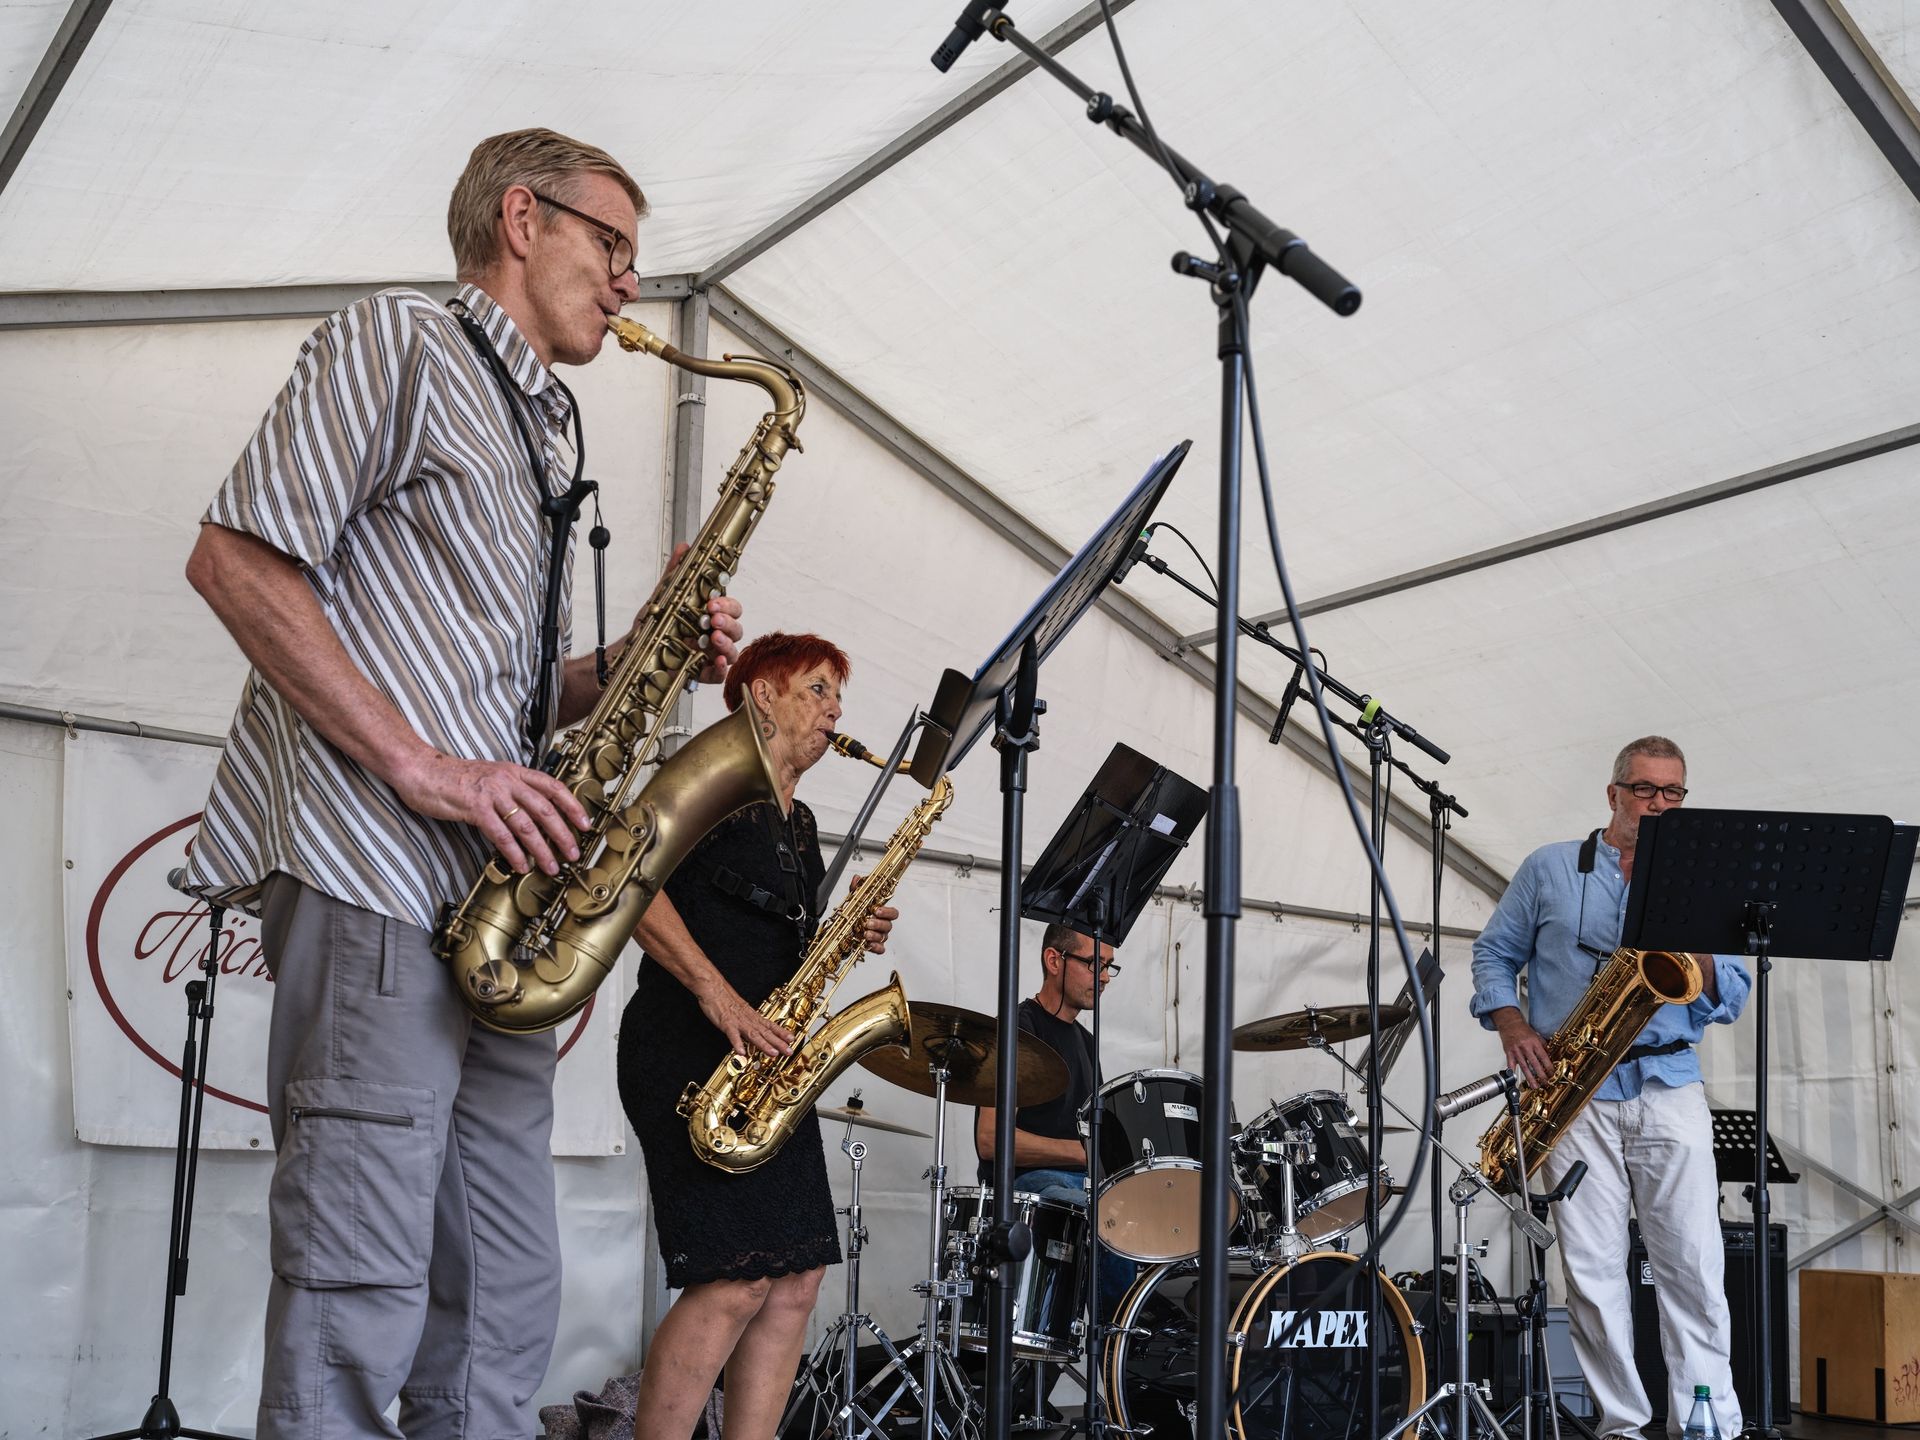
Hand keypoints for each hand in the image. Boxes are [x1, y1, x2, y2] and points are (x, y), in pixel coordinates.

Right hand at [392, 750, 586, 875]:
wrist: (420, 770)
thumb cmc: (453, 778)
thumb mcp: (490, 777)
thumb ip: (511, 790)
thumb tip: (531, 813)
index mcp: (514, 771)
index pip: (552, 787)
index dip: (572, 806)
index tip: (585, 824)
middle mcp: (507, 780)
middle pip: (545, 808)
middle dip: (563, 833)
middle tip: (573, 852)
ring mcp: (492, 793)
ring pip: (526, 824)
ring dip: (542, 848)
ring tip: (551, 865)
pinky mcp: (475, 807)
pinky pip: (501, 834)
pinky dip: (514, 852)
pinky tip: (521, 864)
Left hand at [641, 542, 745, 685]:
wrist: (635, 651)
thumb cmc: (654, 626)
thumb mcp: (664, 596)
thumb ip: (676, 573)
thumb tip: (684, 548)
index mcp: (709, 616)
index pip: (731, 608)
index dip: (727, 605)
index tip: (712, 602)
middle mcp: (714, 634)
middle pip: (736, 628)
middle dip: (728, 622)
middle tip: (713, 619)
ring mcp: (710, 654)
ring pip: (733, 650)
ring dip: (727, 643)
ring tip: (714, 638)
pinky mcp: (702, 673)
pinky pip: (720, 674)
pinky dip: (721, 668)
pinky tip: (718, 661)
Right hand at [698, 984, 793, 1058]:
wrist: (714, 988)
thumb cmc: (726, 1000)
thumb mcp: (741, 1011)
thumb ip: (749, 1021)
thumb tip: (756, 1030)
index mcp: (752, 1016)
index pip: (770, 1025)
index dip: (781, 1033)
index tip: (792, 1039)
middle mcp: (748, 1019)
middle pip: (765, 1032)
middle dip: (778, 1043)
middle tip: (789, 1051)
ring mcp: (738, 1022)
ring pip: (753, 1034)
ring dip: (763, 1044)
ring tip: (773, 1053)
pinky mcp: (726, 1023)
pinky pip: (732, 1034)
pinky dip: (737, 1043)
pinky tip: (741, 1052)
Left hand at [848, 875, 896, 953]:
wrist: (842, 932)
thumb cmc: (853, 916)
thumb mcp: (853, 902)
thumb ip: (856, 891)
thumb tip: (857, 878)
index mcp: (880, 914)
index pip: (893, 913)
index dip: (887, 912)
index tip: (877, 910)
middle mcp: (882, 925)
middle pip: (889, 925)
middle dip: (879, 924)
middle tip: (868, 922)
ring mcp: (879, 936)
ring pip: (884, 937)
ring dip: (875, 935)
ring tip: (865, 934)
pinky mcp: (873, 946)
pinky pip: (881, 949)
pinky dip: (876, 947)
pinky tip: (868, 945)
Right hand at [1497, 1016, 1553, 1087]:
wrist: (1510, 1023)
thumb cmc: (1523, 1030)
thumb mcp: (1536, 1036)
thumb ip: (1543, 1046)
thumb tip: (1549, 1056)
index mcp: (1534, 1043)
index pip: (1543, 1057)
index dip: (1549, 1067)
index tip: (1552, 1074)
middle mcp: (1525, 1047)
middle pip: (1535, 1064)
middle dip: (1541, 1075)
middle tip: (1545, 1083)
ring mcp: (1516, 1050)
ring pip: (1524, 1066)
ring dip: (1530, 1078)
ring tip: (1534, 1085)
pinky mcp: (1509, 1052)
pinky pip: (1511, 1064)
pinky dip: (1513, 1071)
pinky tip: (1515, 1078)